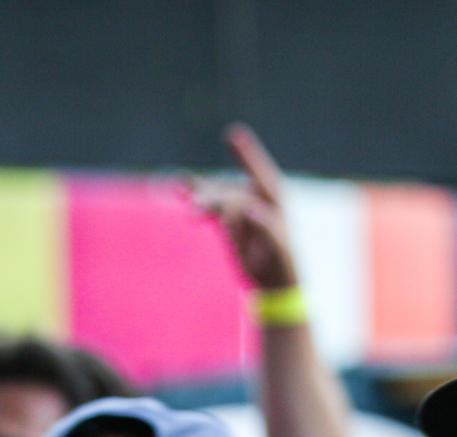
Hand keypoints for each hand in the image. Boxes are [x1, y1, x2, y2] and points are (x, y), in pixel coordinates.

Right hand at [193, 125, 298, 291]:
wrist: (272, 281)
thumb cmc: (281, 264)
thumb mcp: (280, 250)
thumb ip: (268, 229)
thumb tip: (251, 209)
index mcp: (275, 199)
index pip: (260, 174)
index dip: (247, 155)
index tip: (233, 136)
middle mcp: (254, 196)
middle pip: (230, 192)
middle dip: (212, 199)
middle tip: (195, 211)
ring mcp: (237, 204)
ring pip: (215, 196)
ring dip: (201, 198)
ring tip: (186, 204)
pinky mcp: (223, 216)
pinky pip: (206, 201)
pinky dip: (191, 193)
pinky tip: (175, 184)